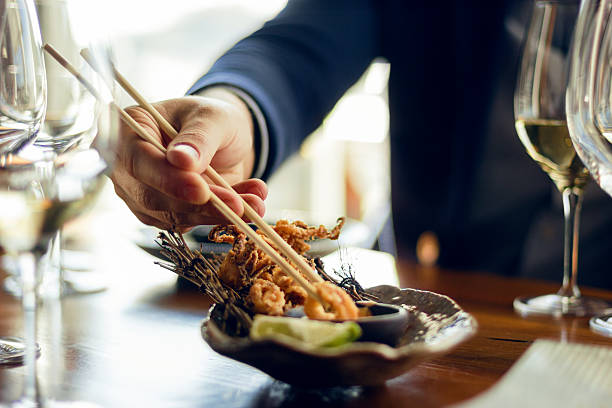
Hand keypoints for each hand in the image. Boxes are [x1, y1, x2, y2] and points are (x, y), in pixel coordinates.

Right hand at [111, 88, 266, 230]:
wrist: (224, 139)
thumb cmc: (211, 119)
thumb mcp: (212, 117)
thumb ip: (198, 137)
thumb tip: (180, 160)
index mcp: (128, 131)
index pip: (140, 162)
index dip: (169, 180)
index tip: (201, 190)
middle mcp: (128, 168)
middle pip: (153, 197)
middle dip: (199, 205)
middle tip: (238, 205)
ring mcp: (143, 195)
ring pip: (175, 216)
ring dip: (217, 214)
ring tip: (255, 203)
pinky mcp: (165, 215)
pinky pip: (192, 222)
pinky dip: (223, 217)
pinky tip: (250, 204)